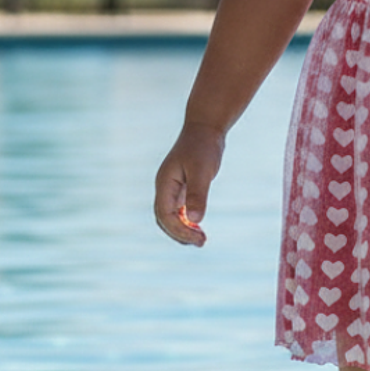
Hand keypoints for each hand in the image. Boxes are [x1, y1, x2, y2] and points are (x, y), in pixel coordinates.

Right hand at [153, 122, 225, 245]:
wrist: (205, 128)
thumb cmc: (203, 147)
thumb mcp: (202, 170)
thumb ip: (198, 194)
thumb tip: (194, 220)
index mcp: (164, 184)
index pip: (165, 216)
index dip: (180, 230)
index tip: (198, 237)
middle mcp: (165, 188)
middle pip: (164, 219)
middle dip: (180, 234)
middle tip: (201, 242)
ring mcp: (171, 187)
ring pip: (170, 216)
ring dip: (183, 229)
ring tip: (201, 239)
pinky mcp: (181, 186)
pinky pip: (178, 209)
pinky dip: (186, 220)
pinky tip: (199, 225)